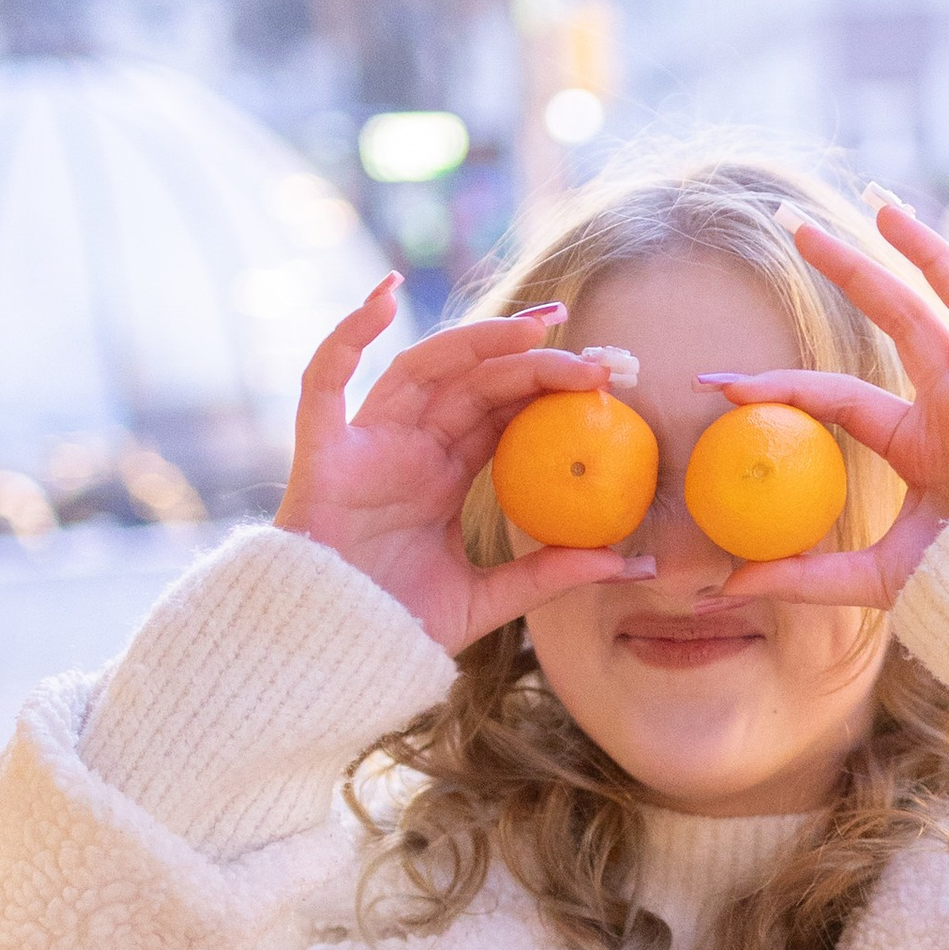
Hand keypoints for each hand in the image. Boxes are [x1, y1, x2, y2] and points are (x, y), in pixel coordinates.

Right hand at [276, 279, 656, 653]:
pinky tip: (384, 296)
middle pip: (473, 381)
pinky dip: (347, 334)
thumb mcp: (485, 600)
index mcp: (444, 473)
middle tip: (590, 346)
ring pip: (422, 369)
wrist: (328, 652)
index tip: (603, 377)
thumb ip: (546, 575)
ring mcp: (366, 444)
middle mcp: (408, 447)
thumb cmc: (395, 625)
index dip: (547, 384)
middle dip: (529, 353)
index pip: (502, 410)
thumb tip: (626, 564)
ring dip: (475, 339)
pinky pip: (323, 381)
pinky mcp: (322, 452)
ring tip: (535, 326)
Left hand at [699, 199, 948, 607]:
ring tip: (882, 207)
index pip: (838, 394)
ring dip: (926, 252)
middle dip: (848, 267)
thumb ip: (805, 576)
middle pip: (898, 316)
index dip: (779, 385)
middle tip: (794, 223)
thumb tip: (723, 588)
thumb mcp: (874, 576)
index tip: (717, 382)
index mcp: (919, 440)